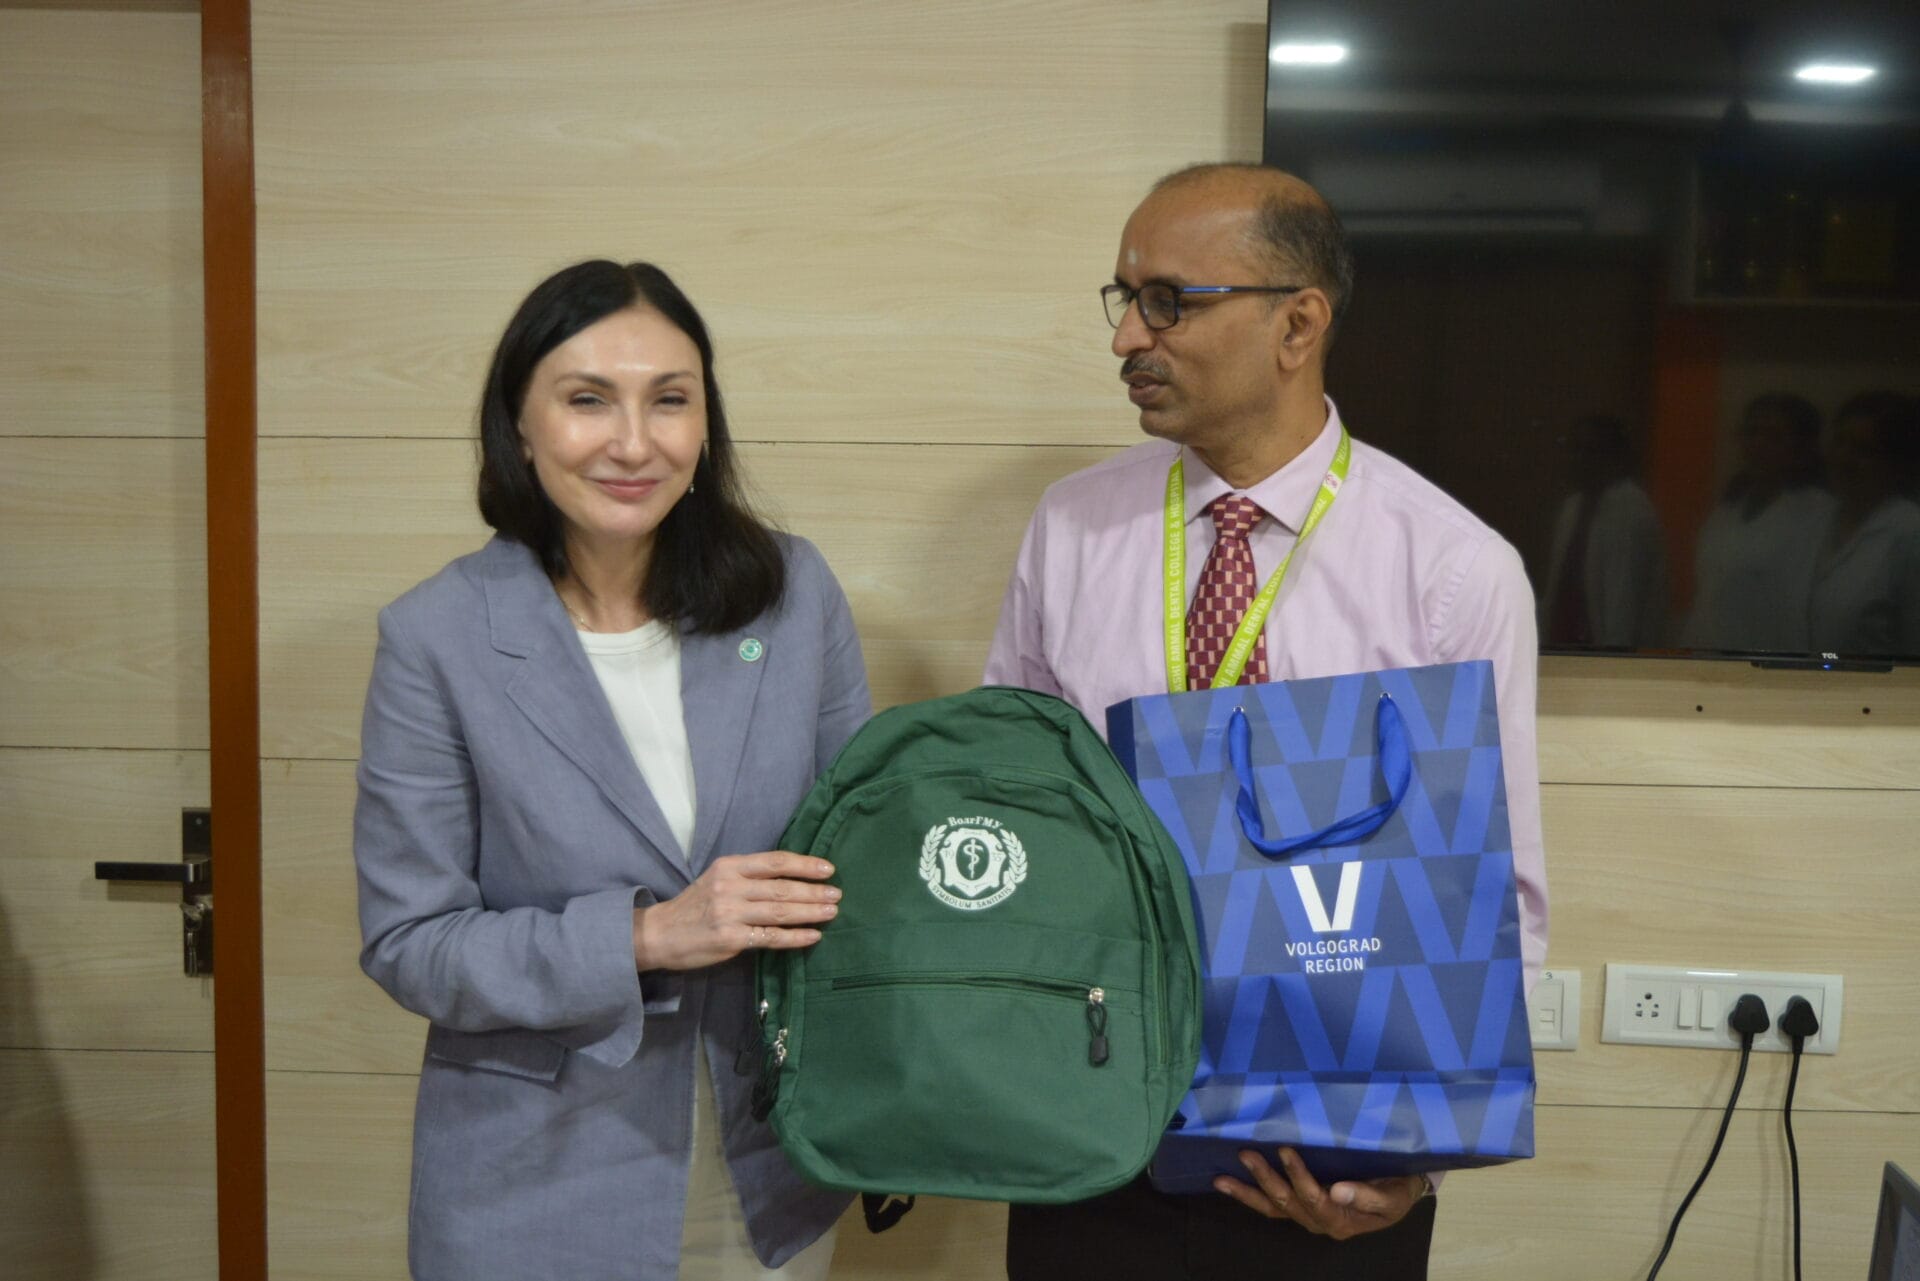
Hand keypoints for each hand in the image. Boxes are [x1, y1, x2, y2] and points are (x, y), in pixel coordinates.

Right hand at [631, 851, 838, 971]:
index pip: (774, 861)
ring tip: (831, 912)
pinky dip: (795, 937)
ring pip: (779, 911)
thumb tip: (792, 878)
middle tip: (837, 894)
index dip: (804, 864)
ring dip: (810, 912)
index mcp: (729, 867)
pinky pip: (770, 937)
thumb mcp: (717, 879)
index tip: (828, 869)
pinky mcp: (730, 939)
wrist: (660, 933)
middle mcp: (730, 886)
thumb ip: (748, 876)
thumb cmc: (695, 905)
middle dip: (813, 891)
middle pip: (781, 887)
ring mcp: (730, 914)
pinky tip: (813, 936)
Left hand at [1213, 1146, 1424, 1238]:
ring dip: (1248, 1193)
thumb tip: (1338, 1191)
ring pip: (1273, 1208)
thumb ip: (1367, 1196)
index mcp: (1342, 1221)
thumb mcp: (1392, 1197)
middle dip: (1265, 1180)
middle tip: (1246, 1154)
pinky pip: (1272, 1206)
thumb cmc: (1397, 1192)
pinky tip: (1230, 1185)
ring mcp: (1307, 1216)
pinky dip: (1250, 1197)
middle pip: (1287, 1204)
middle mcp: (1320, 1222)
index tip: (1286, 1150)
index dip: (1299, 1177)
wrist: (1400, 1193)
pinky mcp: (1301, 1207)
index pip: (1316, 1200)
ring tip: (1221, 1179)